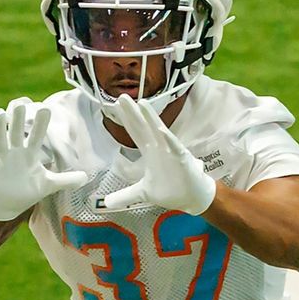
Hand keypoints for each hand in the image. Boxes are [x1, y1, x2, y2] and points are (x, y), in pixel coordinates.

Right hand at [0, 98, 88, 220]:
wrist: (4, 205)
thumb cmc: (25, 192)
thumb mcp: (47, 186)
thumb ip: (66, 180)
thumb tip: (87, 178)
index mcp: (29, 153)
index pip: (37, 135)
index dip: (41, 123)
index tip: (46, 108)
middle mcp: (15, 151)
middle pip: (17, 131)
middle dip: (19, 119)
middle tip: (22, 104)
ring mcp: (0, 156)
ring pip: (0, 137)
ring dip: (0, 126)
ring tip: (1, 112)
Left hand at [102, 94, 216, 214]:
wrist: (193, 198)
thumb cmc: (171, 190)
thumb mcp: (143, 194)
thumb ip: (125, 195)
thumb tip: (106, 203)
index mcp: (150, 152)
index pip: (135, 132)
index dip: (126, 119)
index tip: (115, 105)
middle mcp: (159, 147)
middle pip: (143, 127)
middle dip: (133, 112)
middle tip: (122, 96)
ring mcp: (171, 151)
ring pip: (159, 131)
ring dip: (151, 118)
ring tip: (142, 103)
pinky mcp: (182, 160)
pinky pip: (175, 147)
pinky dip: (169, 140)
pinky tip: (161, 130)